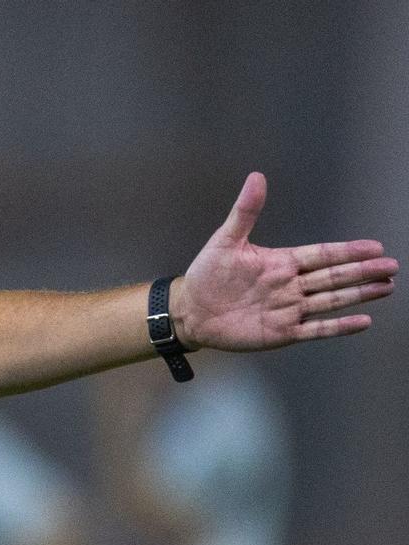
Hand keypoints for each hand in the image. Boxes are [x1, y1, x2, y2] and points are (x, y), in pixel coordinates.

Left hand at [174, 173, 395, 350]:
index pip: (322, 255)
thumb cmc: (207, 275)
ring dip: (358, 295)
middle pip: (333, 277)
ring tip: (385, 287)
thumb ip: (245, 211)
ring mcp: (288, 309)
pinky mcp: (281, 333)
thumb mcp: (225, 241)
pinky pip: (315, 329)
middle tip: (391, 267)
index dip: (347, 251)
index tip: (374, 247)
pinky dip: (338, 327)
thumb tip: (256, 177)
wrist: (190, 311)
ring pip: (331, 301)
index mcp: (282, 263)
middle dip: (362, 272)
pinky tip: (362, 321)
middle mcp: (290, 286)